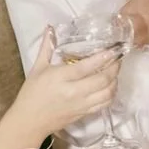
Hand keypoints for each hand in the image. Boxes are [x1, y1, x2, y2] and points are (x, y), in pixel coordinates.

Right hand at [6, 28, 119, 145]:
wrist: (30, 121)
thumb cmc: (32, 93)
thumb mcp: (37, 68)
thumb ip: (47, 47)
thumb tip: (50, 28)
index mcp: (61, 77)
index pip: (88, 66)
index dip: (104, 58)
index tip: (113, 50)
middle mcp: (75, 92)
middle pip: (103, 79)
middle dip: (114, 68)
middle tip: (118, 59)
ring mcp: (82, 104)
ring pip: (108, 93)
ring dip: (115, 81)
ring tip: (115, 72)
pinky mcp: (85, 114)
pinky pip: (105, 104)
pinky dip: (112, 94)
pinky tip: (111, 87)